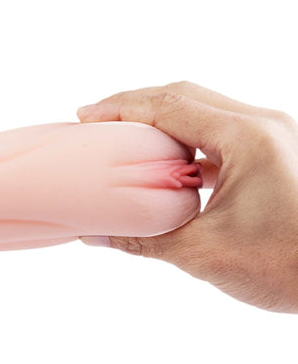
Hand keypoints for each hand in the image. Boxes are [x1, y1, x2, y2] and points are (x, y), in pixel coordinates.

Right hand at [76, 81, 297, 311]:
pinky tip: (165, 165)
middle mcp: (264, 124)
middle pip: (185, 96)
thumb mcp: (206, 254)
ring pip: (204, 112)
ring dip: (161, 122)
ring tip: (124, 140)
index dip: (121, 107)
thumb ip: (144, 240)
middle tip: (96, 122)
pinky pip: (220, 134)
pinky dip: (185, 142)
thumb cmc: (293, 266)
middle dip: (135, 106)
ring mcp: (274, 137)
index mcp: (248, 137)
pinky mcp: (276, 154)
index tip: (85, 117)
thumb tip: (95, 234)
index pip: (170, 105)